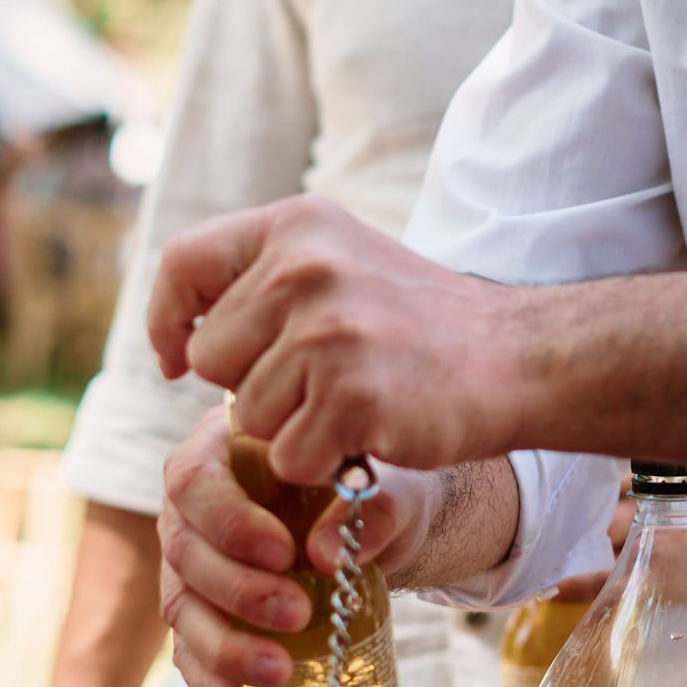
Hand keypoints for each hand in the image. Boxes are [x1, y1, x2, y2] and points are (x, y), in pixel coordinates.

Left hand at [149, 196, 508, 484]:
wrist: (520, 354)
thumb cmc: (419, 322)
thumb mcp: (340, 263)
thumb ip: (263, 279)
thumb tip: (174, 331)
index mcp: (297, 224)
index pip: (182, 263)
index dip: (166, 320)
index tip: (173, 360)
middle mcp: (304, 265)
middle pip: (207, 356)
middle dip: (250, 384)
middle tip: (321, 379)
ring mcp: (328, 328)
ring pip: (245, 414)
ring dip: (290, 428)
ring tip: (352, 400)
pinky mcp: (351, 392)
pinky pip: (287, 457)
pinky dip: (323, 463)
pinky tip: (368, 432)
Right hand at [157, 401, 448, 686]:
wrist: (375, 521)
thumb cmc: (371, 488)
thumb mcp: (386, 486)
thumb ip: (369, 507)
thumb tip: (325, 553)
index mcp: (223, 447)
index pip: (195, 479)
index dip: (228, 521)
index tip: (283, 552)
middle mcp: (193, 505)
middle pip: (183, 549)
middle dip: (236, 590)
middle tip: (296, 613)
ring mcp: (191, 560)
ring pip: (180, 606)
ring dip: (223, 646)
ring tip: (279, 671)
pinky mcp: (202, 612)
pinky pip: (188, 650)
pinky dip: (209, 682)